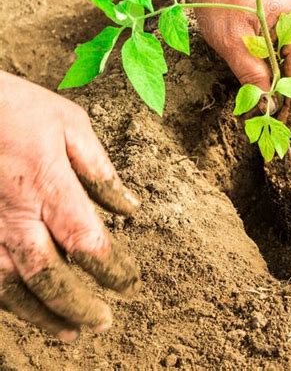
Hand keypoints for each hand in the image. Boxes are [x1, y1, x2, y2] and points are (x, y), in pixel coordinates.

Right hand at [0, 72, 139, 341]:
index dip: (113, 269)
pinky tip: (22, 316)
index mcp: (47, 185)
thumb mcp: (69, 123)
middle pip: (50, 277)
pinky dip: (7, 305)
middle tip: (102, 322)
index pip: (87, 242)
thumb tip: (130, 205)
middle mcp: (14, 216)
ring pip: (12, 290)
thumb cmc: (16, 107)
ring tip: (69, 331)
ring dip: (43, 316)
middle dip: (79, 306)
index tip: (130, 282)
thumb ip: (99, 169)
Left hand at [176, 0, 290, 120]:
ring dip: (283, 88)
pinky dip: (277, 72)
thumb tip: (266, 106)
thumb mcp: (231, 40)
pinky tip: (266, 87)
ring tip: (270, 112)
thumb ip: (251, 74)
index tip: (282, 127)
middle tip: (276, 126)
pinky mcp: (284, 21)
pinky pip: (286, 53)